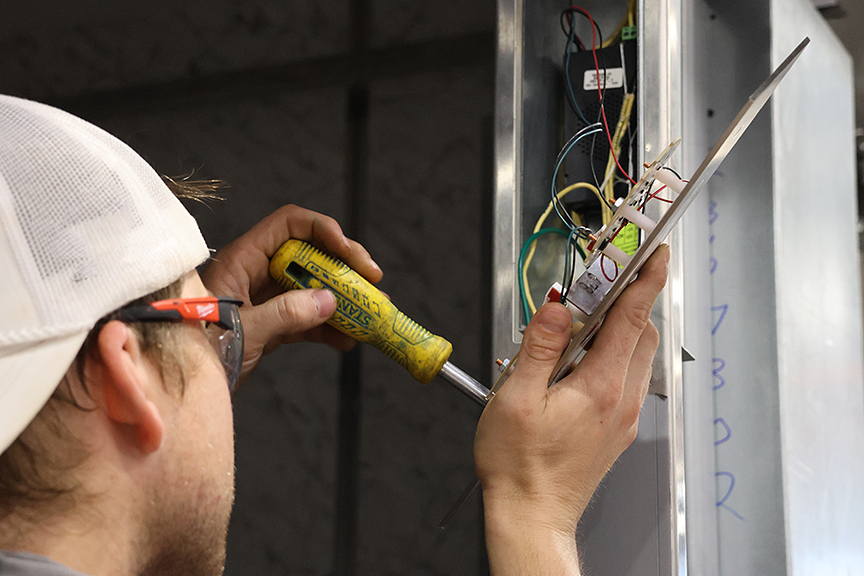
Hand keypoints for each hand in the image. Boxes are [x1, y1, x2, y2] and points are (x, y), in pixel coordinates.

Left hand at [200, 205, 382, 385]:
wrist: (174, 393)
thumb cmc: (194, 354)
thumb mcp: (244, 331)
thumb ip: (287, 314)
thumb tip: (330, 301)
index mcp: (242, 260)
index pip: (289, 225)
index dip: (323, 230)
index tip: (349, 252)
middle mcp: (255, 274)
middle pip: (309, 254)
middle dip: (344, 267)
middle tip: (373, 282)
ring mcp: (263, 299)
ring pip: (312, 287)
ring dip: (343, 300)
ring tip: (371, 315)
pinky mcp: (268, 325)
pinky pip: (305, 318)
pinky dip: (328, 328)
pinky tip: (347, 341)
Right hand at [475, 244, 668, 574]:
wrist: (532, 516)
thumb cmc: (519, 466)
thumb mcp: (517, 398)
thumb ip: (538, 347)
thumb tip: (554, 308)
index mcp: (599, 388)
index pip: (632, 319)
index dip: (645, 279)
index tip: (655, 253)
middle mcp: (620, 401)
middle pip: (641, 334)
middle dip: (630, 300)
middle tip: (606, 280)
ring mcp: (621, 417)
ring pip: (634, 356)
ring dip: (619, 329)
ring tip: (582, 321)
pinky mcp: (614, 429)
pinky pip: (622, 379)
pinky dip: (610, 355)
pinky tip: (576, 362)